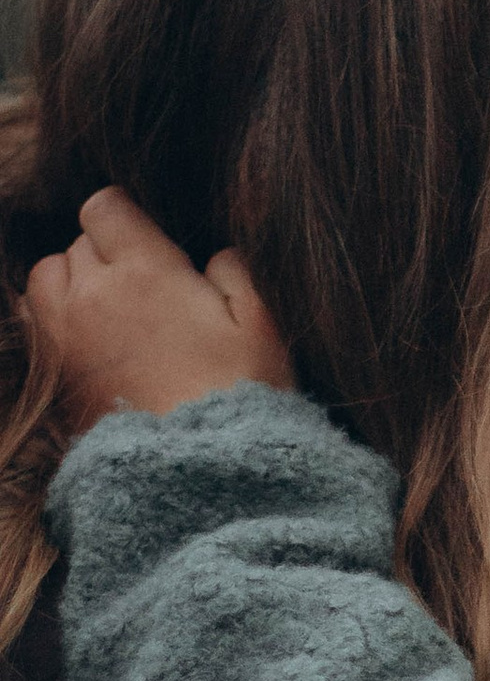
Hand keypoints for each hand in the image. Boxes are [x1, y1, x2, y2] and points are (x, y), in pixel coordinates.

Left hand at [23, 187, 292, 434]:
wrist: (195, 473)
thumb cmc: (239, 395)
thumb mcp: (262, 324)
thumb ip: (237, 272)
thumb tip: (217, 255)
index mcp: (143, 271)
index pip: (105, 207)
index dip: (128, 216)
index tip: (153, 241)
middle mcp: (91, 296)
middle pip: (76, 244)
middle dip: (107, 253)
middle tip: (146, 286)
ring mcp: (64, 339)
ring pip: (45, 278)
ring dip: (71, 281)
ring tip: (107, 306)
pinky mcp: (53, 379)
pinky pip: (35, 324)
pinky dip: (54, 319)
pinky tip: (89, 340)